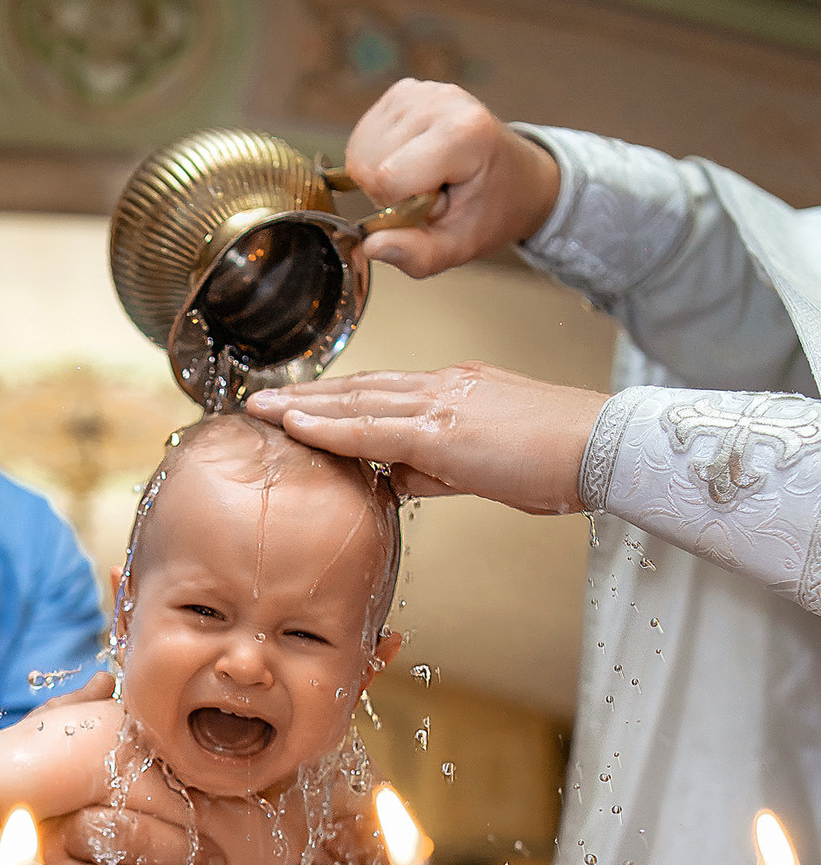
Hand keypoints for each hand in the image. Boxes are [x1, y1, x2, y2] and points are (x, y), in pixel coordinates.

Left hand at [247, 365, 607, 516]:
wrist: (602, 447)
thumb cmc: (561, 460)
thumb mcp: (489, 465)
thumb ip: (439, 470)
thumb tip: (399, 479)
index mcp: (457, 390)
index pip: (385, 392)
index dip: (339, 397)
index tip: (302, 404)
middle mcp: (444, 386)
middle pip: (361, 387)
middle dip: (309, 395)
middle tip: (264, 399)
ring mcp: (442, 403)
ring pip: (358, 400)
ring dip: (305, 405)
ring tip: (263, 409)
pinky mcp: (443, 429)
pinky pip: (372, 426)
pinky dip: (330, 425)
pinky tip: (296, 426)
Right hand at [342, 78, 560, 277]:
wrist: (518, 176)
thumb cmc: (490, 210)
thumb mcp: (461, 246)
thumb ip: (418, 254)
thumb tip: (371, 246)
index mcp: (463, 133)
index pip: (388, 178)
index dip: (399, 207)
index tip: (434, 206)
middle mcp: (439, 100)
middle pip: (369, 164)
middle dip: (390, 192)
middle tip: (431, 193)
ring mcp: (419, 90)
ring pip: (360, 151)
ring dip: (385, 176)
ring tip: (425, 177)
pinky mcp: (403, 91)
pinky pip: (363, 138)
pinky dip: (379, 159)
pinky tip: (413, 162)